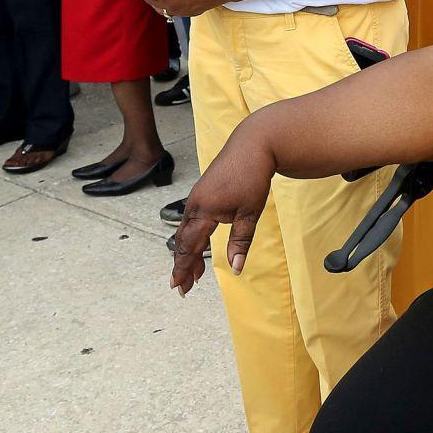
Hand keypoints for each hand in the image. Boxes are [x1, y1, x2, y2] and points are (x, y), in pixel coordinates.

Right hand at [169, 117, 277, 293]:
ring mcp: (197, 198)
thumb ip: (240, 241)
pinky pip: (193, 220)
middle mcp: (195, 205)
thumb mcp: (250, 213)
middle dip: (182, 265)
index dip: (183, 268)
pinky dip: (194, 237)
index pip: (189, 246)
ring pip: (187, 231)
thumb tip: (236, 269)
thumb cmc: (252, 176)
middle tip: (182, 287)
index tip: (179, 286)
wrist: (253, 145)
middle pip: (183, 241)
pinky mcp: (203, 193)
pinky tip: (199, 245)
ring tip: (192, 274)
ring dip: (188, 252)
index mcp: (203, 211)